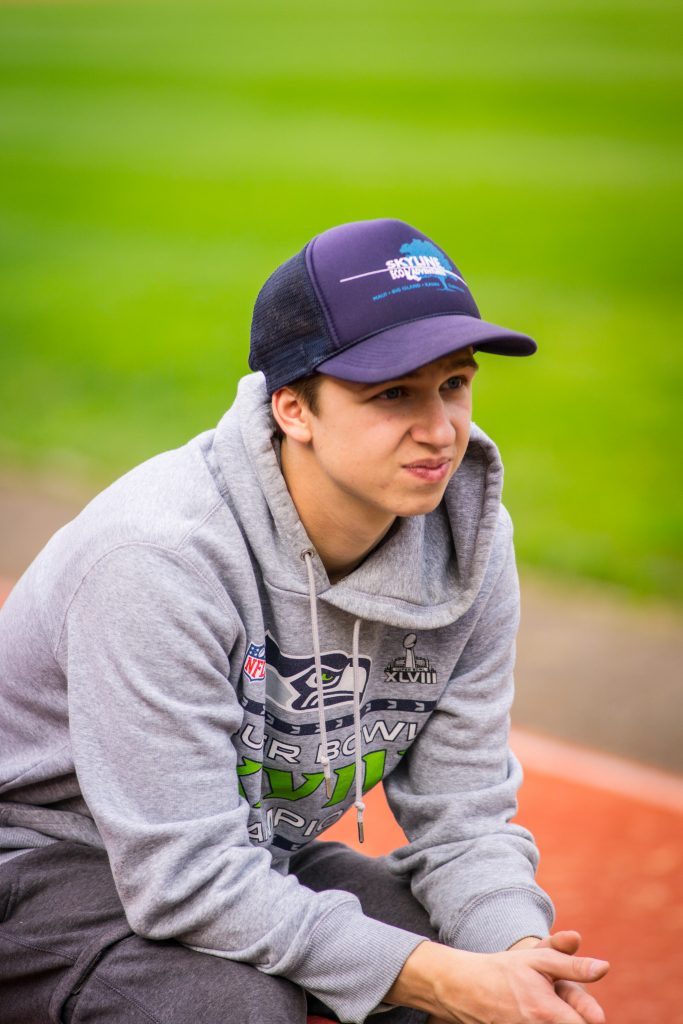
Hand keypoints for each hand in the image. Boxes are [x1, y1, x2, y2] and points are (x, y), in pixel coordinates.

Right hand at [386, 938, 608, 1023]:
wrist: (466, 987)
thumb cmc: (506, 971)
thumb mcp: (540, 960)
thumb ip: (573, 967)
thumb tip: (604, 968)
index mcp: (548, 1013)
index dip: (591, 1017)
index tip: (593, 1013)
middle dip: (575, 1019)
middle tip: (573, 1009)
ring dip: (559, 1021)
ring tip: (552, 1010)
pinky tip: (535, 1013)